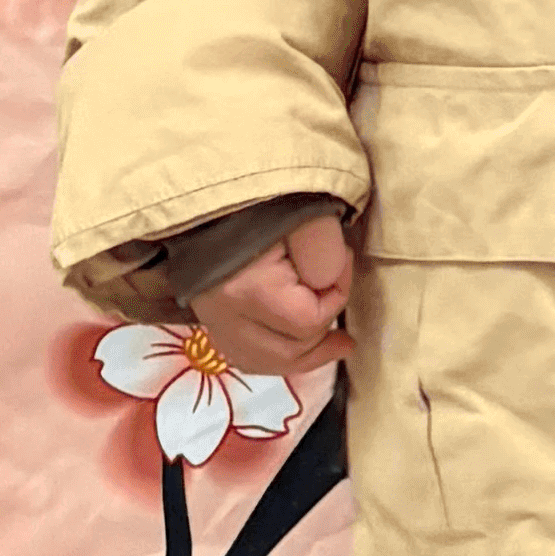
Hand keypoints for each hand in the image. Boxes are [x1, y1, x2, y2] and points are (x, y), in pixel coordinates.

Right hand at [193, 199, 352, 378]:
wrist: (209, 194)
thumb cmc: (259, 200)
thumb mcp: (303, 214)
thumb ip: (324, 249)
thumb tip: (331, 282)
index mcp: (247, 288)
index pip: (307, 319)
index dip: (337, 297)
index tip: (345, 262)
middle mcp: (223, 314)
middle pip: (287, 351)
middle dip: (323, 336)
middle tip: (346, 328)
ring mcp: (211, 319)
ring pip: (263, 361)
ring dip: (302, 357)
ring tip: (335, 347)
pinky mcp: (207, 317)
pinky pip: (242, 355)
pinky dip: (273, 357)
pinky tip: (296, 351)